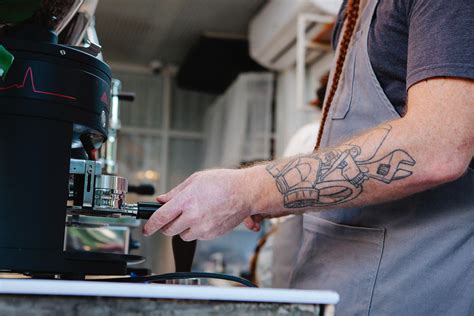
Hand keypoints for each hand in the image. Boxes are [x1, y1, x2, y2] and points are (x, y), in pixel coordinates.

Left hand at [143, 168, 258, 240]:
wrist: (245, 193)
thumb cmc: (223, 182)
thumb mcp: (196, 180)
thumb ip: (176, 192)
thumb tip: (161, 200)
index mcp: (186, 200)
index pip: (161, 217)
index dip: (150, 225)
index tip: (147, 229)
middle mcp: (193, 216)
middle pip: (169, 230)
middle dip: (167, 225)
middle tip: (173, 217)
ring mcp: (203, 227)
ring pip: (183, 235)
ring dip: (183, 228)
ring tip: (194, 215)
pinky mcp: (212, 234)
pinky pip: (197, 237)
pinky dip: (197, 230)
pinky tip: (205, 217)